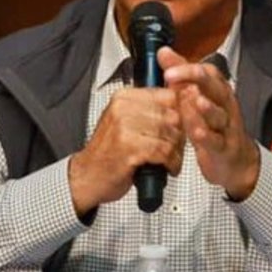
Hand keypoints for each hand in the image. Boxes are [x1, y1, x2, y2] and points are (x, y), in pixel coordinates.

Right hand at [68, 87, 183, 215]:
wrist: (88, 175)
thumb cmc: (109, 151)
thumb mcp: (125, 122)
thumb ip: (149, 111)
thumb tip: (183, 103)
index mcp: (123, 98)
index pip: (167, 95)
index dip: (180, 113)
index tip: (181, 126)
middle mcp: (123, 108)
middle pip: (171, 115)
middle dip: (180, 134)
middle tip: (177, 147)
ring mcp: (125, 127)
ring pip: (169, 134)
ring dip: (176, 150)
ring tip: (173, 158)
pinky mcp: (129, 148)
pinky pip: (163, 151)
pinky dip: (171, 162)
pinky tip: (169, 167)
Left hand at [159, 47, 259, 200]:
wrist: (233, 159)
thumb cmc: (213, 125)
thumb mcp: (195, 96)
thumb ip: (181, 74)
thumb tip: (164, 52)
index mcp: (217, 90)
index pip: (207, 72)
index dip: (187, 67)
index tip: (168, 67)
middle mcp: (224, 105)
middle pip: (215, 87)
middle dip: (196, 78)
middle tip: (173, 76)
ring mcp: (226, 127)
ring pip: (219, 115)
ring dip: (206, 107)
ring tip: (193, 100)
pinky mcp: (224, 148)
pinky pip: (217, 141)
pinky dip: (208, 136)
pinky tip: (198, 132)